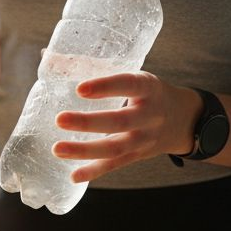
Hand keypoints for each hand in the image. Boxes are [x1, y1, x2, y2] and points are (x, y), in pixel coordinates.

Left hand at [51, 72, 201, 182]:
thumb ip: (97, 69)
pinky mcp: (138, 155)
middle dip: (88, 122)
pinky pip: (116, 165)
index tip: (80, 88)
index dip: (105, 87)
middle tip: (59, 119)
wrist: (184, 119)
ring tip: (57, 149)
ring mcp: (145, 138)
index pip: (128, 84)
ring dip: (85, 150)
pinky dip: (95, 171)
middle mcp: (150, 114)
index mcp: (148, 87)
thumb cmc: (147, 92)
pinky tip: (74, 175)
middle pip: (120, 121)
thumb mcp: (135, 75)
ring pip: (116, 147)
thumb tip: (47, 55)